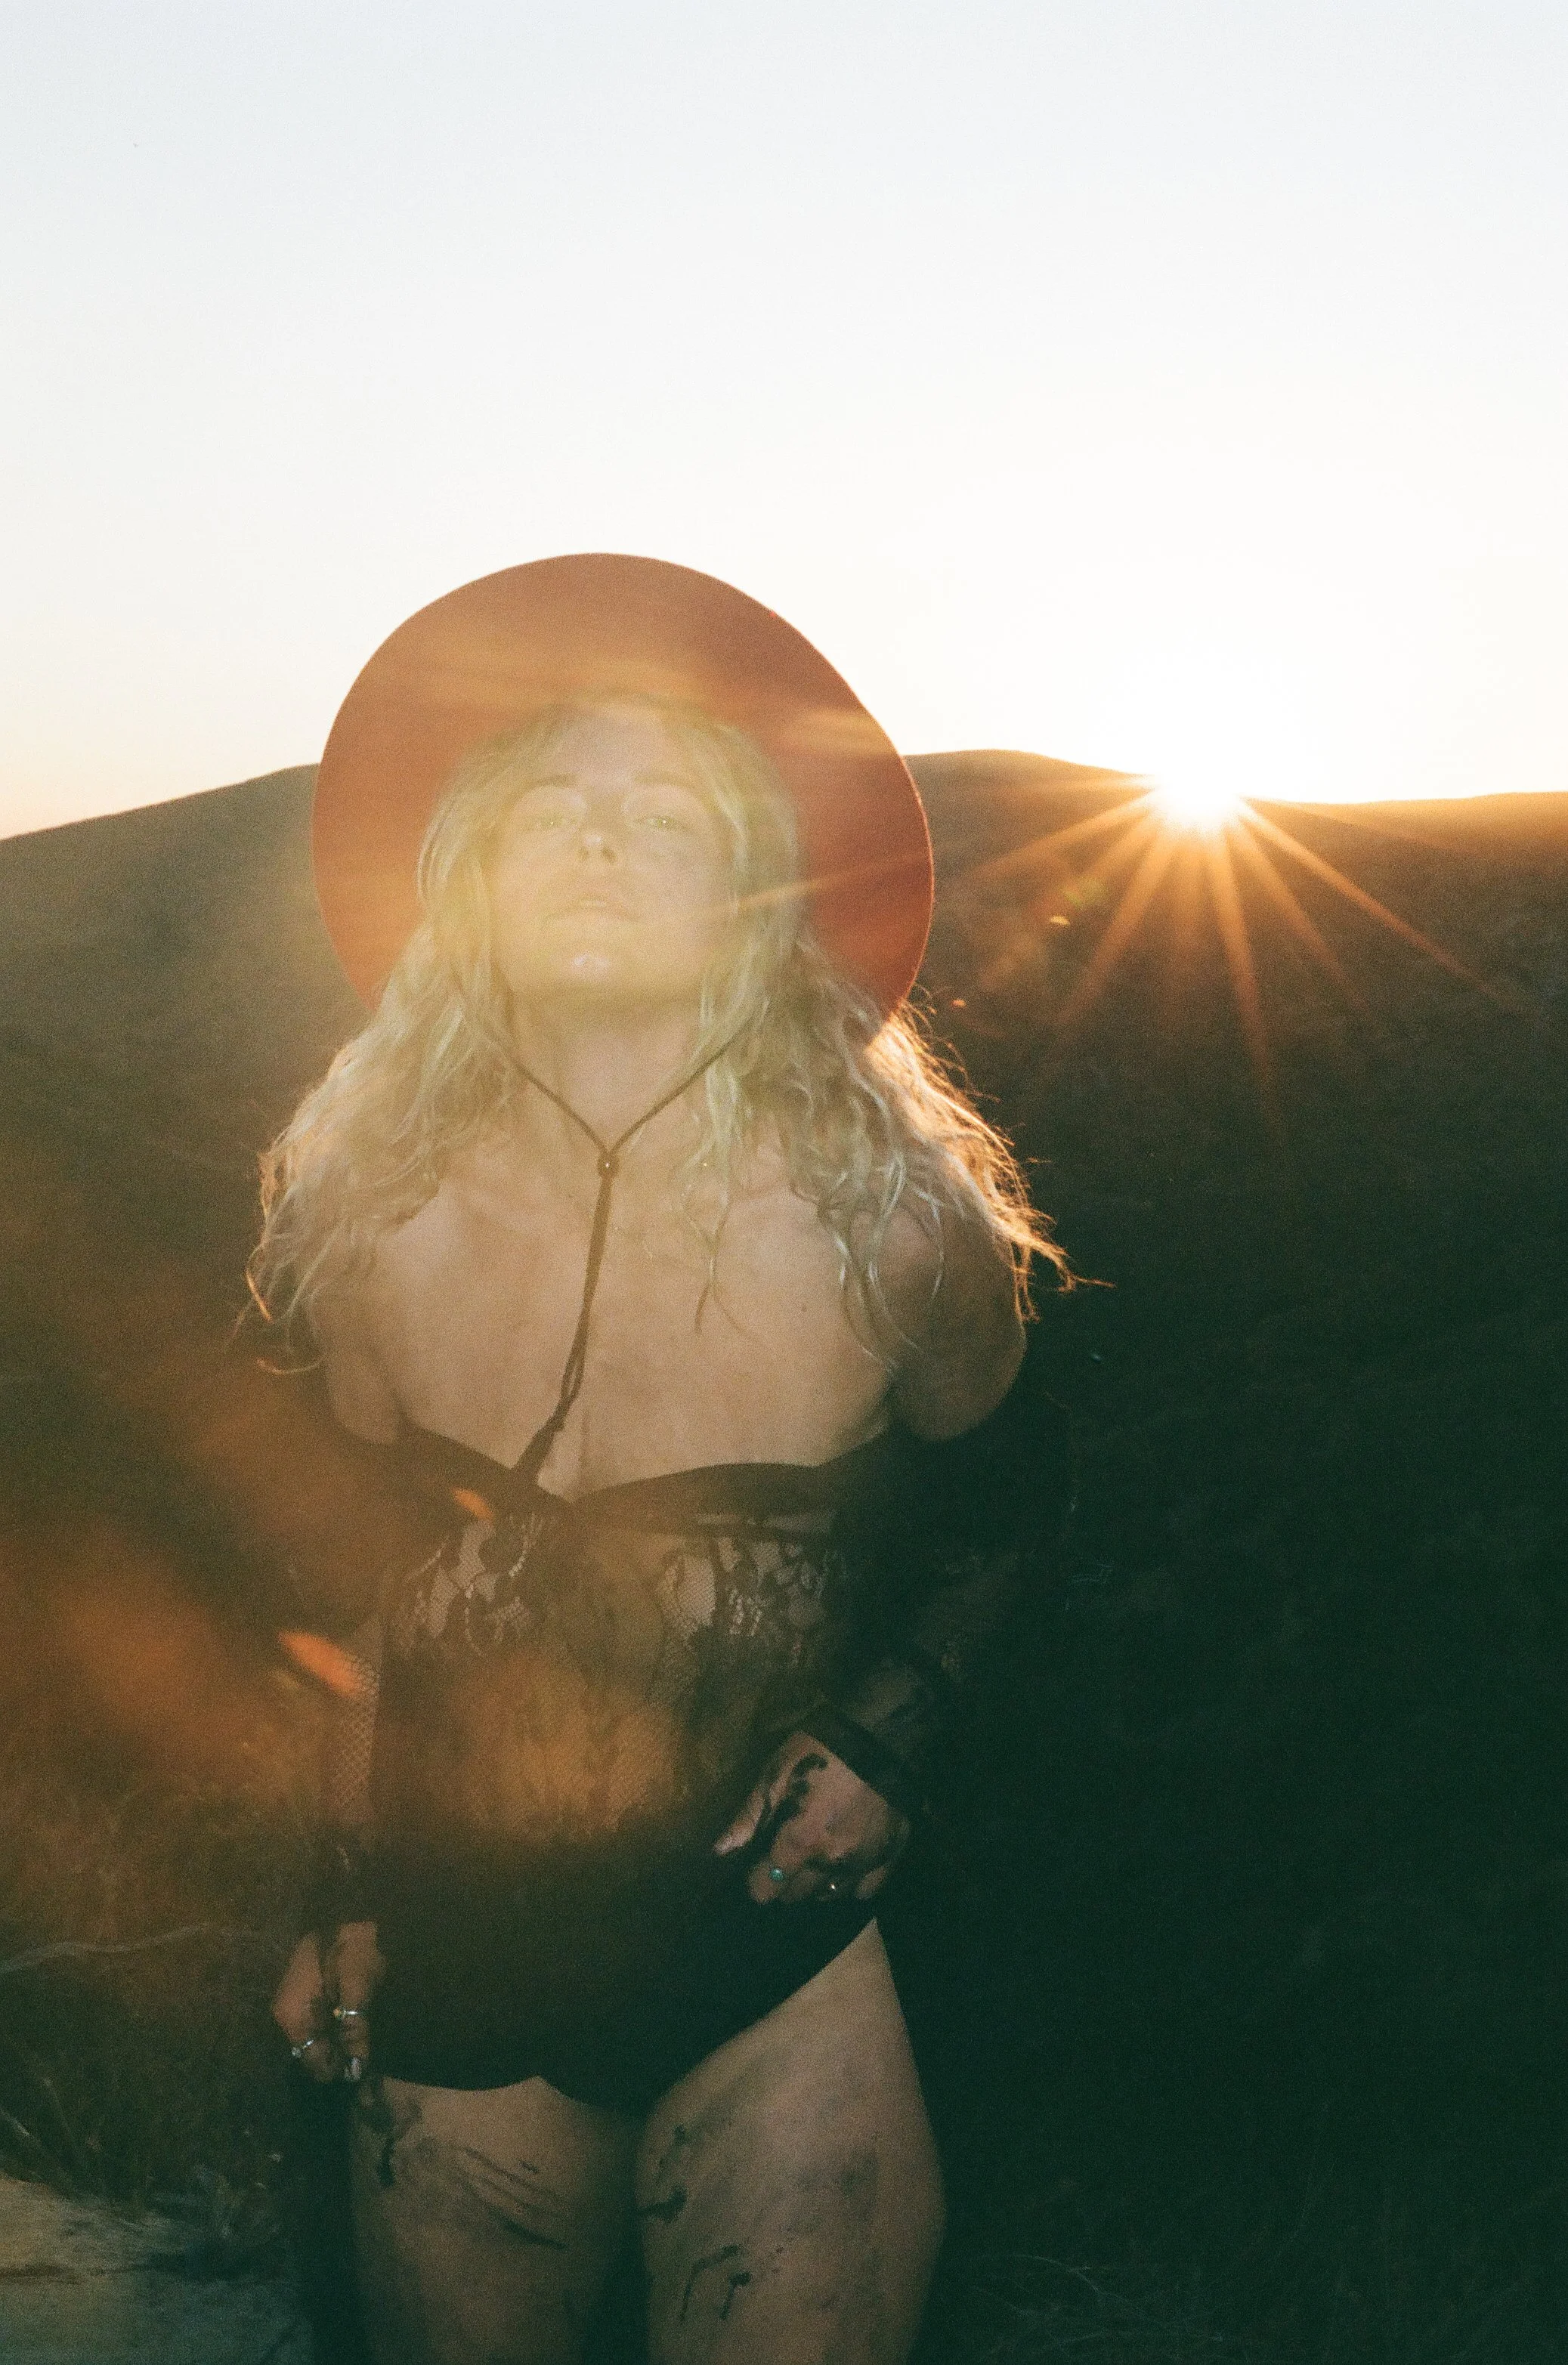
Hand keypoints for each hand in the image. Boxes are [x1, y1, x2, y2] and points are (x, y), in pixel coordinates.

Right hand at [271, 1920, 383, 2082]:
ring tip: (364, 2038)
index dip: (337, 2069)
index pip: (311, 2061)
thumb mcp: (357, 1987)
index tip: (361, 2070)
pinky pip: (319, 2022)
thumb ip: (354, 2029)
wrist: (345, 1906)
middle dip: (339, 2056)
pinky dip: (337, 2026)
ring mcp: (295, 2004)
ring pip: (317, 2037)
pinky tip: (355, 2021)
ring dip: (339, 2041)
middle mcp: (288, 2015)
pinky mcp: (306, 1995)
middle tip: (367, 2057)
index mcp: (293, 2016)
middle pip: (312, 2051)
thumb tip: (355, 2070)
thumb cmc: (351, 1945)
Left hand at [715, 1732, 909, 1904]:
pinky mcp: (891, 1855)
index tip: (756, 1867)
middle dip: (785, 1881)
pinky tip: (845, 1866)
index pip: (768, 1887)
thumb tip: (719, 1851)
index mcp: (801, 1841)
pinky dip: (851, 1884)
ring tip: (812, 1862)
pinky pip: (866, 1890)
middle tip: (784, 1858)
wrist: (880, 1734)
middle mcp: (831, 1861)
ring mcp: (864, 1861)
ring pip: (830, 1894)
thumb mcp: (775, 1774)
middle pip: (797, 1894)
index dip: (757, 1881)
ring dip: (816, 1885)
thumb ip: (749, 1817)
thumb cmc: (819, 1750)